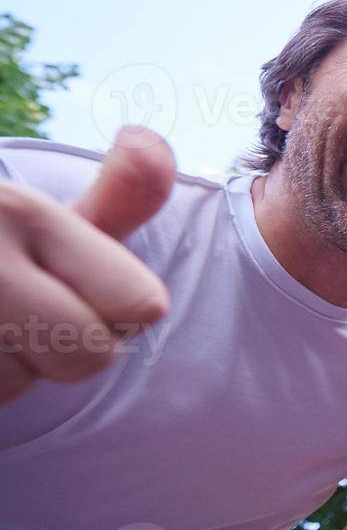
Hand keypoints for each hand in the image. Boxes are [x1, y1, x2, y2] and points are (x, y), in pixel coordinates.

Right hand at [0, 127, 172, 400]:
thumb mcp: (40, 217)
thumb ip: (116, 197)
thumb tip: (149, 139)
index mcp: (22, 213)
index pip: (139, 303)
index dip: (117, 310)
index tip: (75, 290)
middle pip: (89, 357)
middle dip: (61, 349)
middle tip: (17, 315)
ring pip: (16, 389)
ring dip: (0, 372)